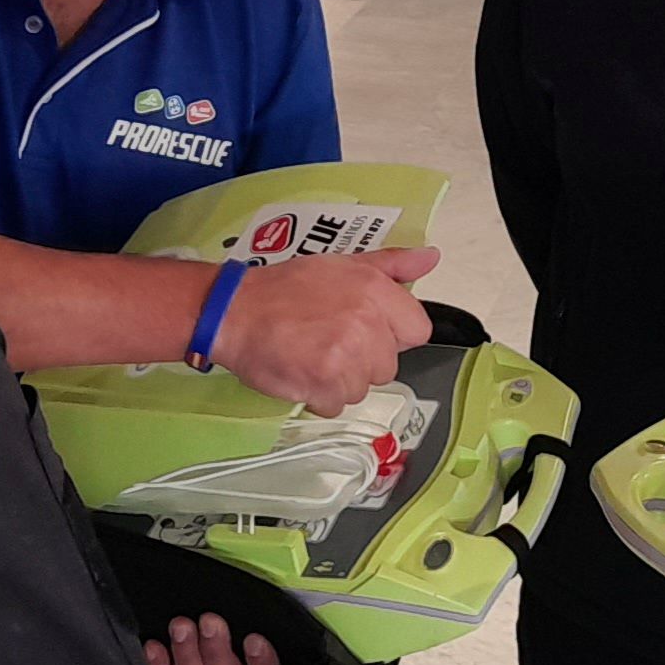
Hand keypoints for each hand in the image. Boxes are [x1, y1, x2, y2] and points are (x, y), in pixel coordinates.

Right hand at [208, 247, 439, 412]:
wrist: (233, 311)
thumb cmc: (284, 288)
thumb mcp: (342, 264)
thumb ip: (391, 264)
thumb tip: (430, 258)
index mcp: (376, 290)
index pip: (417, 330)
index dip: (391, 334)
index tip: (366, 330)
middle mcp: (368, 323)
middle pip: (387, 365)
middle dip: (362, 360)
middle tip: (328, 340)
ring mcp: (348, 357)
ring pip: (362, 388)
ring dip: (338, 380)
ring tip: (310, 354)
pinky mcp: (325, 385)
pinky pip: (337, 405)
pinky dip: (319, 396)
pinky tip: (301, 372)